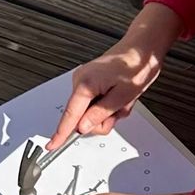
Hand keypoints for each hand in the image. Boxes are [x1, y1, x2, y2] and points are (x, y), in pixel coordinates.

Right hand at [48, 8, 174, 147]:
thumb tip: (82, 128)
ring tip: (122, 99)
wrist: (142, 49)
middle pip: (82, 116)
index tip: (52, 145)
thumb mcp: (122, 97)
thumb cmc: (136, 67)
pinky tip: (119, 96)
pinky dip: (108, 105)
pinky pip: (94, 103)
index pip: (70, 115)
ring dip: (108, 111)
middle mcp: (80, 80)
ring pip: (90, 111)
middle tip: (120, 109)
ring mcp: (84, 80)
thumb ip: (100, 114)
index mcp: (85, 83)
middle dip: (102, 119)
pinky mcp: (90, 82)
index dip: (61, 133)